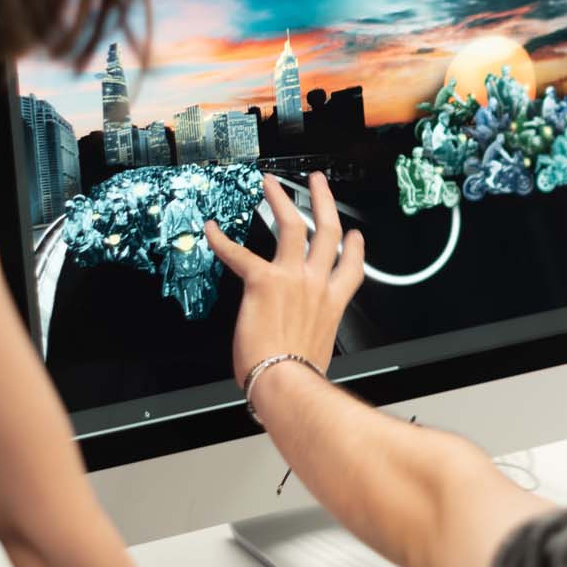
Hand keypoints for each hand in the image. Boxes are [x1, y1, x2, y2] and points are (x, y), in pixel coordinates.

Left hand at [207, 173, 363, 387]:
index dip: (355, 248)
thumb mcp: (319, 348)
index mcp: (332, 303)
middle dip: (322, 202)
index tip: (355, 236)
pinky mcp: (263, 281)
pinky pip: (238, 254)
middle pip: (326, 231)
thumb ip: (311, 332)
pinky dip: (221, 241)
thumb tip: (299, 340)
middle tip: (316, 184)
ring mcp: (292, 278)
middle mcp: (316, 283)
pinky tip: (211, 229)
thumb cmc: (300, 376)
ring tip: (270, 183)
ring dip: (280, 199)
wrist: (287, 382)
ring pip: (291, 226)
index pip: (351, 267)